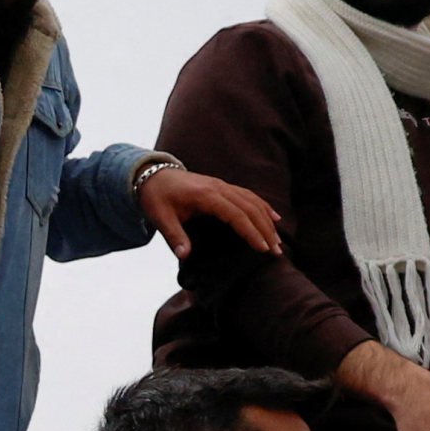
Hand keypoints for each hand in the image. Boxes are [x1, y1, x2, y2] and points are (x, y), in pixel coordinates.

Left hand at [137, 163, 286, 258]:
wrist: (152, 175)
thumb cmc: (156, 197)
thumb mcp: (160, 217)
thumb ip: (174, 236)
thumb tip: (184, 255)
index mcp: (206, 195)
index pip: (236, 215)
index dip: (251, 232)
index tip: (263, 248)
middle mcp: (218, 187)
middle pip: (250, 208)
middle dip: (265, 230)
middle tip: (276, 251)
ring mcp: (222, 185)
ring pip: (252, 201)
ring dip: (267, 220)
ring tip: (277, 241)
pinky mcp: (222, 186)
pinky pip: (248, 195)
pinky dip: (262, 206)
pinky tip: (274, 217)